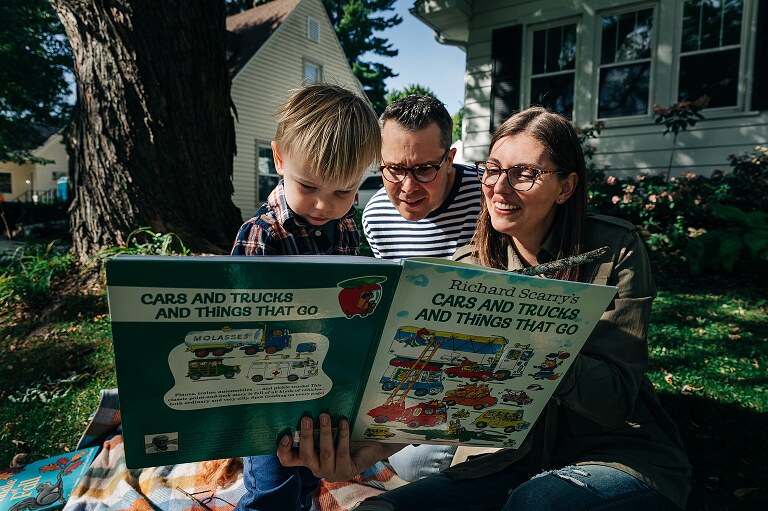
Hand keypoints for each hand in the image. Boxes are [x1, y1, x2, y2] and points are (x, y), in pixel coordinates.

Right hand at [276, 413, 405, 481]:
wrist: (371, 448)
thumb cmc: (345, 437)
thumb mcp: (328, 430)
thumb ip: (316, 423)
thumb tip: (307, 398)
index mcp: (308, 458)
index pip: (288, 459)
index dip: (283, 450)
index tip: (286, 435)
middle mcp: (317, 468)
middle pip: (306, 455)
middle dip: (306, 435)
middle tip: (307, 418)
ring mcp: (331, 472)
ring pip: (324, 453)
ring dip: (324, 433)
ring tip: (325, 416)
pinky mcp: (346, 471)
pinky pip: (342, 452)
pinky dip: (342, 436)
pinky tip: (344, 422)